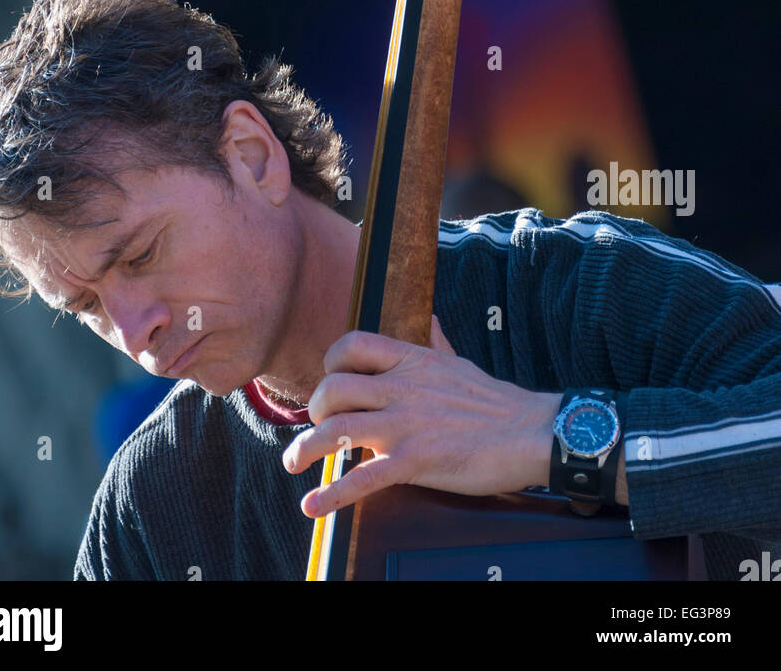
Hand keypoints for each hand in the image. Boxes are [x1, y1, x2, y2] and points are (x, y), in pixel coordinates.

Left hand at [282, 317, 562, 518]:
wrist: (531, 433)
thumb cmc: (495, 401)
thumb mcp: (459, 362)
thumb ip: (435, 342)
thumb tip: (429, 317)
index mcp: (412, 360)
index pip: (352, 345)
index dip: (331, 361)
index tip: (328, 379)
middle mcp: (401, 388)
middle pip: (333, 388)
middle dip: (314, 409)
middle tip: (316, 426)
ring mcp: (405, 424)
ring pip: (335, 430)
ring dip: (305, 449)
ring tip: (293, 463)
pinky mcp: (414, 461)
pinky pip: (362, 478)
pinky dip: (332, 495)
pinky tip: (312, 506)